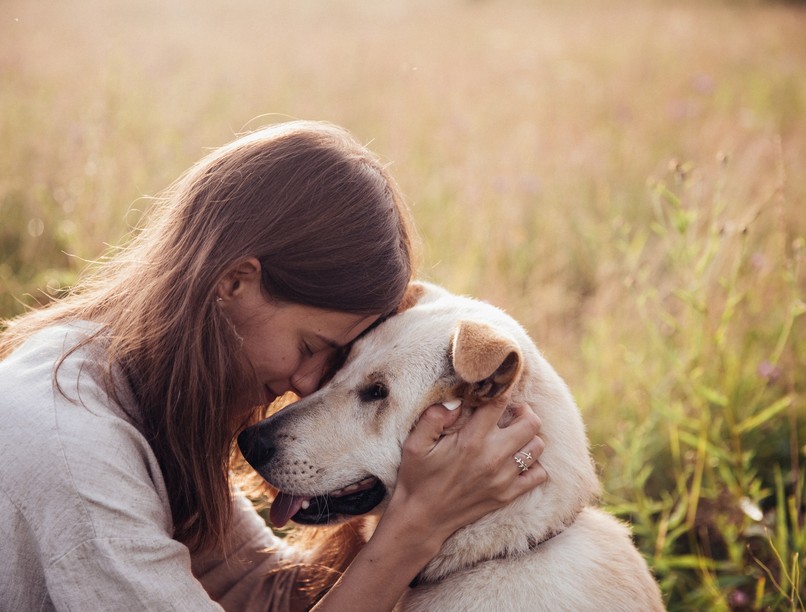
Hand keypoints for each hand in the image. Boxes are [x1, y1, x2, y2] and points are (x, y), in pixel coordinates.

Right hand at [391, 394, 546, 543]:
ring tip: (513, 435)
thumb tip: (456, 401)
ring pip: (537, 446)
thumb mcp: (415, 443)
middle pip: (531, 423)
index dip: (500, 391)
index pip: (500, 403)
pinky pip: (538, 475)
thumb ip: (433, 417)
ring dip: (529, 436)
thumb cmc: (418, 478)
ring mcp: (504, 478)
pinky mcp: (508, 495)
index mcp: (471, 440)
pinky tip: (516, 460)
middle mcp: (493, 457)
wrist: (422, 519)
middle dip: (523, 411)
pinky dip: (533, 464)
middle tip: (510, 412)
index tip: (495, 390)